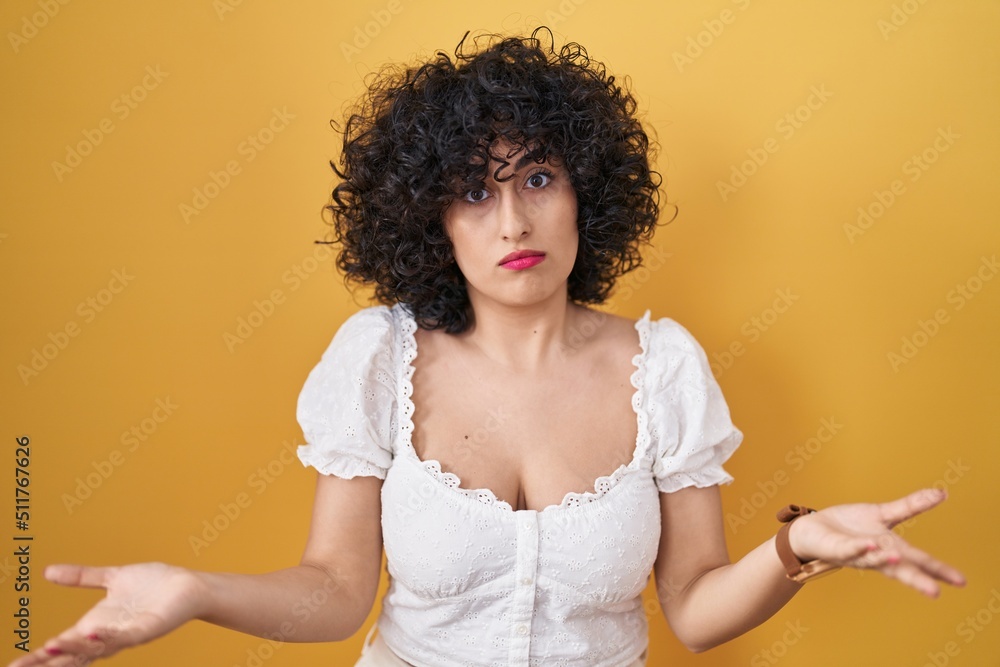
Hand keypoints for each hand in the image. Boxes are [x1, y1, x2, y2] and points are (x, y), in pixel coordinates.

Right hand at [8, 562, 205, 665]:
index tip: (12, 666)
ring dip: (72, 648)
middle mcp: (108, 635)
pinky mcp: (147, 629)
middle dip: (46, 663)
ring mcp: (127, 634)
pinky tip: (93, 632)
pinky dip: (108, 636)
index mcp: (96, 625)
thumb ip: (81, 577)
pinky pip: (125, 637)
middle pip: (72, 655)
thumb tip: (47, 571)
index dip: (38, 657)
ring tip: (49, 646)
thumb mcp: (112, 578)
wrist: (188, 586)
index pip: (61, 646)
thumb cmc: (154, 585)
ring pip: (95, 648)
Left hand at [787, 488, 966, 596]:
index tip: (961, 581)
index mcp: (891, 548)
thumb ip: (911, 506)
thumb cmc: (849, 527)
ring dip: (886, 560)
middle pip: (900, 569)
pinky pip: (850, 550)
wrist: (813, 529)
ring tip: (900, 558)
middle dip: (917, 579)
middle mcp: (877, 555)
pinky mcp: (838, 549)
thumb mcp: (882, 514)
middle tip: (935, 591)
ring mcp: (857, 555)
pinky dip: (859, 548)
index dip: (939, 571)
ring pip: (874, 561)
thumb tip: (942, 493)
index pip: (919, 561)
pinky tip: (869, 544)